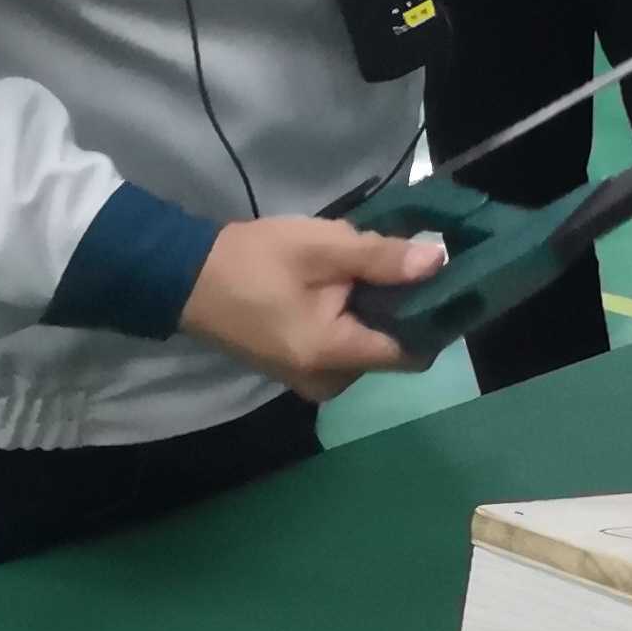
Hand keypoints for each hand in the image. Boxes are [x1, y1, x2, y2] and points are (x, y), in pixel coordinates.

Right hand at [182, 216, 445, 400]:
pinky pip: (344, 347)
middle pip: (391, 349)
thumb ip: (382, 258)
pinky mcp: (299, 369)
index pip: (411, 352)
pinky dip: (352, 320)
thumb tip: (439, 261)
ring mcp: (309, 380)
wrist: (183, 277)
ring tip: (364, 270)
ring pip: (369, 346)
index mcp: (333, 357)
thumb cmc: (253, 261)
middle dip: (400, 308)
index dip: (435, 318)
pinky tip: (344, 287)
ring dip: (375, 311)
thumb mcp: (322, 248)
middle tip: (396, 263)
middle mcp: (326, 381)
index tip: (448, 283)